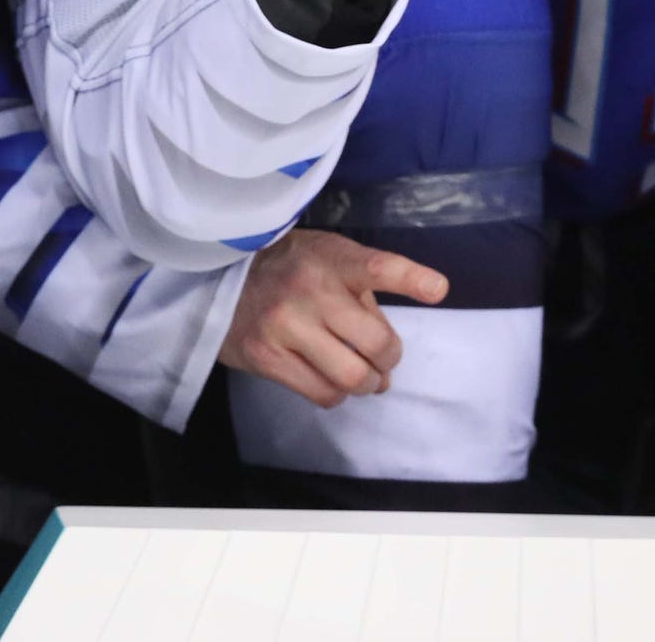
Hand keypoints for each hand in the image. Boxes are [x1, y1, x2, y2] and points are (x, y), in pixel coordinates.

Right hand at [220, 228, 446, 406]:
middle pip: (378, 344)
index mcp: (330, 259)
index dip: (409, 278)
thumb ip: (362, 298)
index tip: (436, 289)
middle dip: (388, 359)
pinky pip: (323, 394)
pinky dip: (338, 394)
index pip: (375, 268)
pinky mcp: (266, 357)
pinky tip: (329, 378)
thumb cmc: (287, 267)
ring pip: (353, 378)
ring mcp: (284, 326)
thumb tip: (386, 358)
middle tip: (380, 357)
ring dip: (368, 383)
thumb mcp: (327, 260)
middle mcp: (308, 291)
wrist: (217, 277)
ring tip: (361, 375)